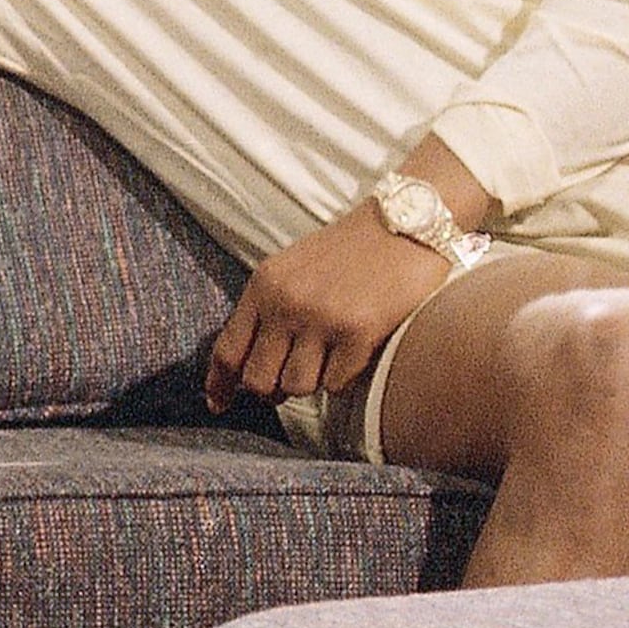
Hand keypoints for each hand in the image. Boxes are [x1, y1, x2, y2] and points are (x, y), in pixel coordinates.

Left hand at [204, 209, 452, 411]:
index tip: (219, 405)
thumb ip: (270, 308)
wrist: (408, 222)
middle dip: (273, 389)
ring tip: (330, 358)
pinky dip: (345, 375)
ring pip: (298, 387)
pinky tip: (356, 351)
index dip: (219, 385)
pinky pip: (337, 383)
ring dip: (313, 381)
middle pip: (258, 379)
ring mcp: (322, 318)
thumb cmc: (354, 249)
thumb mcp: (295, 268)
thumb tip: (252, 364)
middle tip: (290, 381)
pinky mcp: (358, 332)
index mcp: (265, 285)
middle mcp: (287, 302)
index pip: (228, 349)